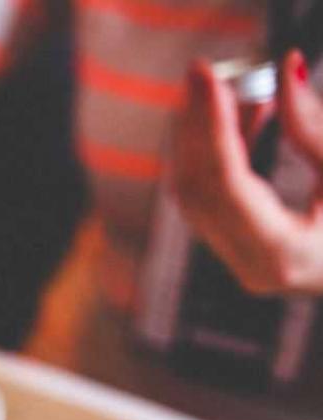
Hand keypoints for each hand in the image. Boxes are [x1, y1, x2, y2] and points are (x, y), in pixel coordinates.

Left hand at [174, 50, 322, 294]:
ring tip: (227, 88)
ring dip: (204, 137)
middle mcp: (252, 266)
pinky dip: (218, 155)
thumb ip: (315, 126)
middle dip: (196, 126)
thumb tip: (287, 66)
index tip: (208, 77)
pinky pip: (212, 198)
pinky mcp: (242, 251)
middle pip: (199, 187)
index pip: (227, 182)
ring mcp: (242, 263)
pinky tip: (246, 115)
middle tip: (201, 73)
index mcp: (283, 254)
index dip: (214, 125)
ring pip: (197, 193)